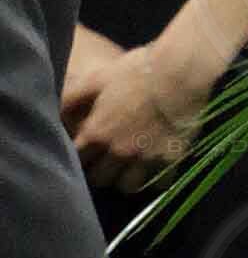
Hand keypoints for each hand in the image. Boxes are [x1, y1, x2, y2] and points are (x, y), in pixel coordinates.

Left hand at [61, 29, 212, 191]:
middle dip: (101, 171)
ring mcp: (145, 158)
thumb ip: (74, 97)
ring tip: (130, 169)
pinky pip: (160, 183)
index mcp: (97, 133)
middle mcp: (118, 152)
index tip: (87, 151)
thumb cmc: (136, 71)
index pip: (78, 159)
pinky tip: (156, 168)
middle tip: (107, 162)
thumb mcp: (98, 77)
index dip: (81, 156)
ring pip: (128, 186)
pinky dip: (156, 179)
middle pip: (101, 178)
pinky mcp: (170, 160)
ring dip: (126, 179)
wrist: (179, 74)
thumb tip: (58, 113)